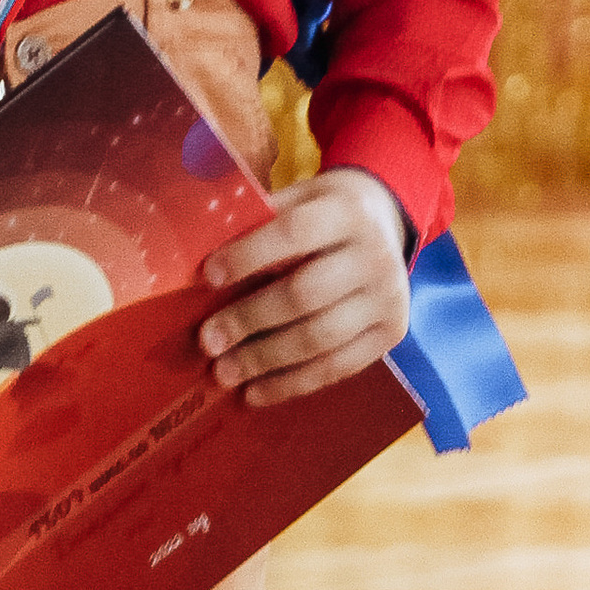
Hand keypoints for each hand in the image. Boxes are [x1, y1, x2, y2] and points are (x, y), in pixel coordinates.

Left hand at [198, 165, 412, 405]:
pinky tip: (256, 392)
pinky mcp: (392, 332)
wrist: (385, 222)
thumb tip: (198, 251)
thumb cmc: (322, 214)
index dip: (249, 255)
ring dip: (266, 360)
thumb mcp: (299, 198)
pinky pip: (338, 367)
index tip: (208, 277)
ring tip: (224, 372)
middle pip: (305, 294)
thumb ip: (258, 219)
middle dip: (250, 319)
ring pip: (320, 337)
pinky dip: (292, 383)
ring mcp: (389, 298)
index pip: (294, 232)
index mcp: (347, 212)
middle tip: (207, 341)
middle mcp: (376, 255)